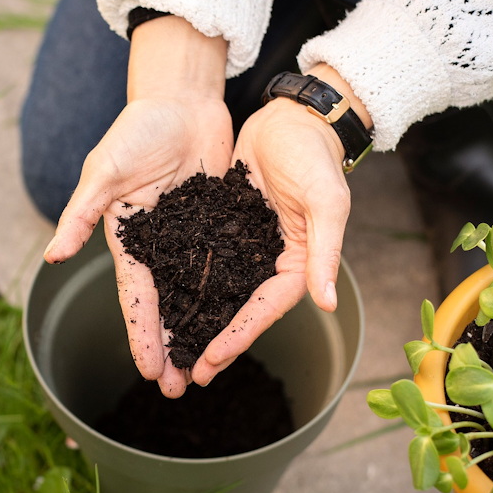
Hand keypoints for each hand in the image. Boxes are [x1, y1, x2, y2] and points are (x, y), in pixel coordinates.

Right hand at [44, 94, 233, 397]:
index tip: (150, 372)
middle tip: (179, 389)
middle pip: (166, 305)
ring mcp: (188, 236)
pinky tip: (237, 320)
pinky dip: (227, 293)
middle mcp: (158, 245)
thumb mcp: (105, 170)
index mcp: (128, 238)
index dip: (142, 335)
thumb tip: (52, 257)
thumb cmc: (136, 129)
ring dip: (198, 330)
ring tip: (207, 367)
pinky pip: (223, 264)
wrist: (180, 99)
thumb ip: (82, 214)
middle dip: (170, 347)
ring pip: (195, 293)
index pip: (136, 297)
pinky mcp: (216, 222)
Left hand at [189, 95, 351, 386]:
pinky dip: (188, 285)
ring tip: (172, 353)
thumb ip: (326, 251)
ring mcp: (246, 246)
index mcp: (298, 262)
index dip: (239, 335)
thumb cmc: (314, 155)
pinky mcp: (225, 228)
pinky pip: (205, 264)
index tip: (211, 360)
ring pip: (220, 293)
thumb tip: (327, 302)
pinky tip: (165, 303)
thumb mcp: (325, 201)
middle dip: (215, 343)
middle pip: (240, 310)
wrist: (291, 118)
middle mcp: (270, 261)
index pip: (266, 308)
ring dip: (199, 322)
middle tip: (186, 375)